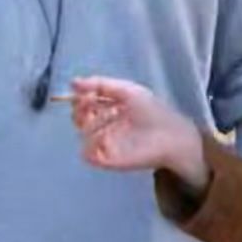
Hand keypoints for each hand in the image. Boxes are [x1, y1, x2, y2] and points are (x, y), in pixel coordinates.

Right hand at [70, 76, 207, 186]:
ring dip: (92, 122)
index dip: (80, 97)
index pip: (83, 104)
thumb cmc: (153, 111)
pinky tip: (107, 134)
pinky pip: (87, 153)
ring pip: (82, 133)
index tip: (86, 92)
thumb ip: (101, 84)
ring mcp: (104, 144)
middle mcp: (104, 126)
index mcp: (108, 109)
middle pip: (78, 118)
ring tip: (112, 115)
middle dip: (80, 108)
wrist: (169, 135)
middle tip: (91, 102)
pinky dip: (92, 142)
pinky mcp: (106, 159)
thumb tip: (72, 82)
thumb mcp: (127, 90)